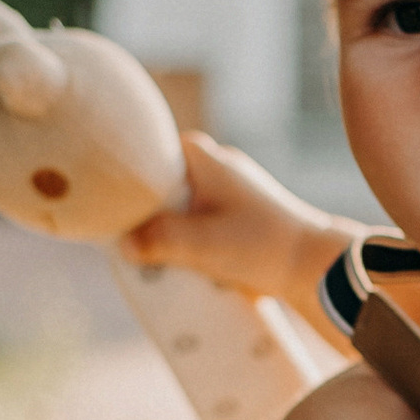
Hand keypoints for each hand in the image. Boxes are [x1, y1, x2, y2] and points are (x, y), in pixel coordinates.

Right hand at [123, 132, 349, 321]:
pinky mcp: (233, 213)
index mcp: (200, 155)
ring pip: (176, 207)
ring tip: (145, 258)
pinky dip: (184, 240)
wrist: (313, 263)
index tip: (106, 209)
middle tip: (122, 242)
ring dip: (163, 232)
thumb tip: (122, 245)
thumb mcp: (204, 244)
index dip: (122, 184)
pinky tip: (174, 264)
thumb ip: (160, 240)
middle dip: (141, 215)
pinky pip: (195, 222)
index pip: (144, 157)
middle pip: (158, 186)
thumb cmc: (262, 244)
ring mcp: (224, 188)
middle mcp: (211, 164)